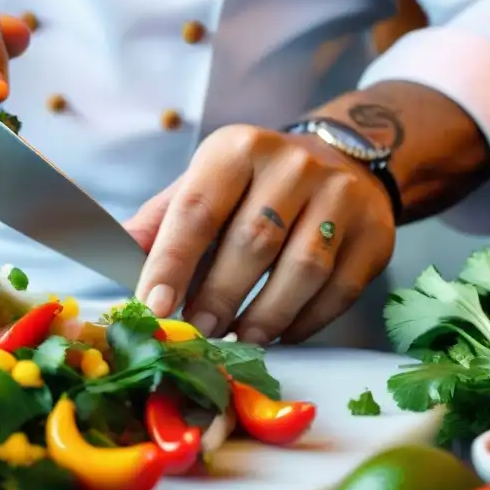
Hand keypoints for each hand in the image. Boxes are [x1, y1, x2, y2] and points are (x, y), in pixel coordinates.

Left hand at [125, 125, 396, 343]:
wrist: (341, 162)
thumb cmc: (252, 186)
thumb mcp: (201, 187)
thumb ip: (160, 223)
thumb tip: (113, 257)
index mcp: (237, 149)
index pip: (198, 210)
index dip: (172, 263)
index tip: (153, 306)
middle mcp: (293, 164)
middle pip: (252, 242)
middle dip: (218, 297)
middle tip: (196, 333)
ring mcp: (342, 196)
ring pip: (302, 269)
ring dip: (264, 316)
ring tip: (238, 340)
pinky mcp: (376, 233)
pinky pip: (338, 289)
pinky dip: (305, 321)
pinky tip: (279, 334)